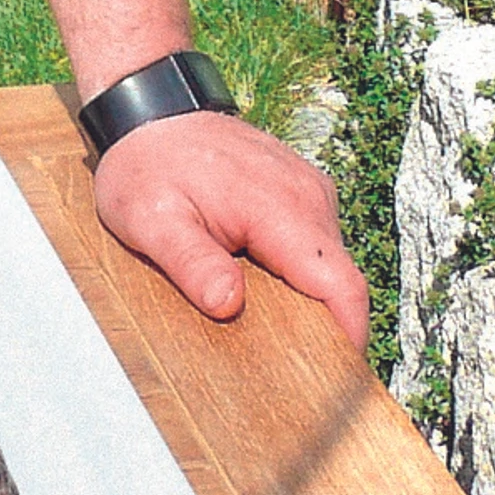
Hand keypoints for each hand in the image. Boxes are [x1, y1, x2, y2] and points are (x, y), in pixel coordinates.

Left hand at [91, 111, 369, 354]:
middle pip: (339, 284)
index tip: (336, 384)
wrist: (149, 110)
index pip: (340, 285)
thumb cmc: (146, 164)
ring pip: (329, 267)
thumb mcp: (150, 220)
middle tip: (282, 368)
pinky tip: (260, 287)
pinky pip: (315, 247)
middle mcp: (308, 196)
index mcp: (280, 207)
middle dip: (322, 330)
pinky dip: (297, 276)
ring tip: (263, 326)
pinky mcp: (302, 192)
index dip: (348, 339)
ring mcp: (309, 190)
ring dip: (307, 302)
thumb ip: (192, 263)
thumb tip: (229, 305)